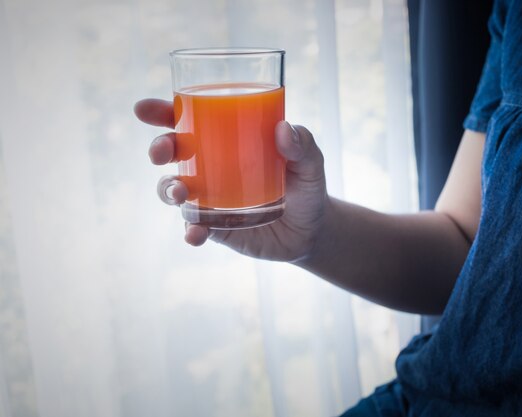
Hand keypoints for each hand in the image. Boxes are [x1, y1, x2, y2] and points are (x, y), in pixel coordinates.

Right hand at [134, 99, 328, 261]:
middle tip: (163, 151)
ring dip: (167, 189)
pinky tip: (196, 234)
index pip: (189, 120)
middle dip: (159, 147)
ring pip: (173, 189)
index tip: (143, 109)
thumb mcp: (311, 163)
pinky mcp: (214, 226)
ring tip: (180, 194)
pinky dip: (190, 230)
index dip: (162, 112)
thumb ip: (303, 145)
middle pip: (173, 151)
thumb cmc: (307, 187)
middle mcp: (211, 166)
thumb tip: (283, 129)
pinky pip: (193, 227)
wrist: (311, 231)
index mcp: (227, 140)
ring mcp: (209, 197)